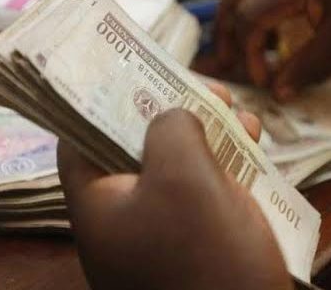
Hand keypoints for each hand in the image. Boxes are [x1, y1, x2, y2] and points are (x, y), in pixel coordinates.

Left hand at [58, 84, 292, 289]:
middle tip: (207, 90)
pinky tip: (251, 146)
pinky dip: (225, 166)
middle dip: (173, 112)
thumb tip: (173, 119)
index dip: (105, 99)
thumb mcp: (183, 175)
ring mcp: (160, 235)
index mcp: (96, 203)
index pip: (79, 137)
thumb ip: (171, 127)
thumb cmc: (205, 257)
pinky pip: (204, 194)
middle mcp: (121, 218)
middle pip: (135, 147)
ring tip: (239, 114)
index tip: (140, 73)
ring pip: (176, 167)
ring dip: (208, 135)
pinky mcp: (196, 247)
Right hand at [216, 0, 330, 99]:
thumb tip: (277, 94)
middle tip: (229, 65)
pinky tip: (274, 40)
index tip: (265, 81)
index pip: (247, 14)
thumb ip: (307, 68)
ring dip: (242, 23)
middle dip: (227, 32)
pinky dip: (262, 17)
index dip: (248, 52)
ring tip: (246, 54)